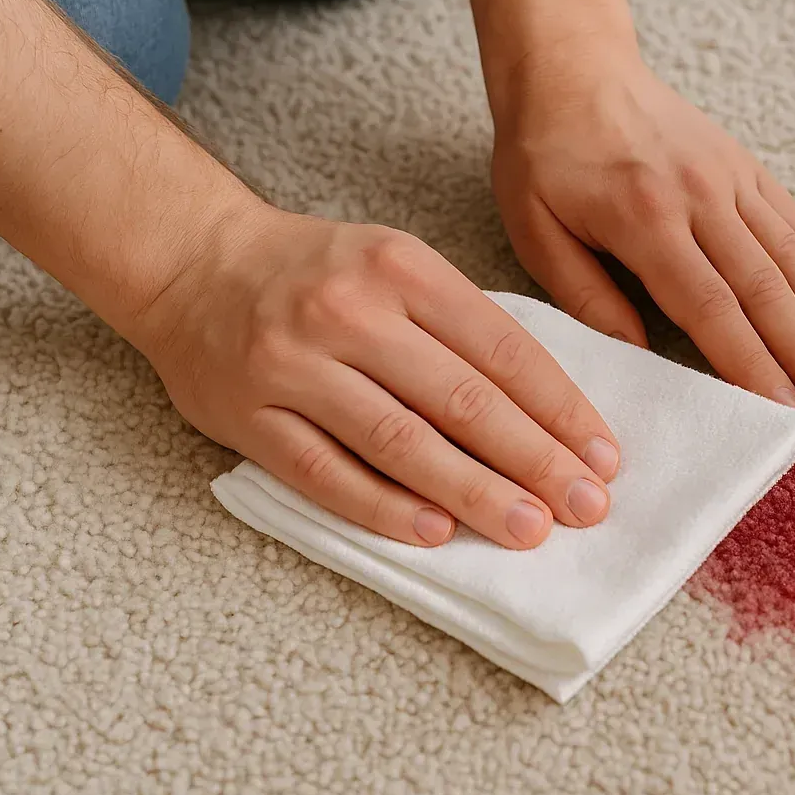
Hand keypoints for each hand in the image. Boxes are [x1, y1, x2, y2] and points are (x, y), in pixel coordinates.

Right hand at [128, 204, 620, 549]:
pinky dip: (383, 506)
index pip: (502, 348)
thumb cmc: (316, 273)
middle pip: (461, 398)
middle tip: (584, 506)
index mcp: (402, 269)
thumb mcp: (397, 265)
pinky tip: (435, 533)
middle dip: (534, 459)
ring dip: (472, 492)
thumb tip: (547, 413)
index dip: (559, 408)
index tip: (602, 455)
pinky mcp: (248, 414)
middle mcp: (350, 311)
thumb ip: (461, 326)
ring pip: (400, 440)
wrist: (192, 261)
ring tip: (527, 529)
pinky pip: (325, 472)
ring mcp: (295, 364)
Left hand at [490, 50, 794, 418]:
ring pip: (791, 255)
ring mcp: (728, 176)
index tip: (784, 411)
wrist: (570, 66)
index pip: (710, 305)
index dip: (752, 363)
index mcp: (643, 219)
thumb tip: (638, 358)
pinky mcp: (743, 165)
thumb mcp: (535, 231)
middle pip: (766, 287)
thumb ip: (586, 297)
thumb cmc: (544, 155)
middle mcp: (699, 195)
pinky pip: (793, 219)